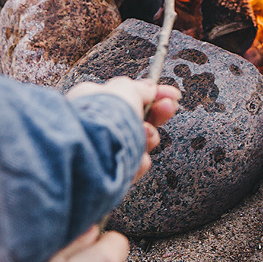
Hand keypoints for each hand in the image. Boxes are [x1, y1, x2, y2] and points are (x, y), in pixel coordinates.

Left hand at [67, 77, 181, 179]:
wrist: (89, 155)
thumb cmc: (101, 118)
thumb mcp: (125, 89)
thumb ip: (141, 88)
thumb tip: (150, 88)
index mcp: (94, 101)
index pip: (129, 96)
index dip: (154, 94)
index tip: (173, 95)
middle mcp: (98, 126)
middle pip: (137, 119)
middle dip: (157, 114)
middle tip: (168, 108)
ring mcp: (104, 150)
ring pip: (139, 143)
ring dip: (148, 138)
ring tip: (145, 136)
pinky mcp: (110, 174)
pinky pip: (134, 165)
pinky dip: (138, 163)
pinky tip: (136, 160)